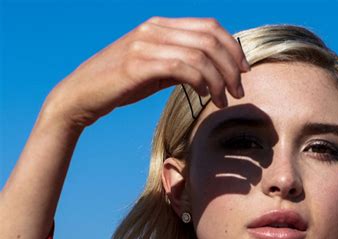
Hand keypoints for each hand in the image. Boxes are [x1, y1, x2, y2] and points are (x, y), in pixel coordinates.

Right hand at [44, 16, 248, 129]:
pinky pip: (182, 68)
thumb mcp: (152, 72)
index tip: (243, 72)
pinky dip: (201, 82)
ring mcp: (145, 44)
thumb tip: (205, 76)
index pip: (209, 26)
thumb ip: (177, 67)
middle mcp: (154, 29)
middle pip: (210, 38)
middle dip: (232, 66)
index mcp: (160, 26)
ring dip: (219, 80)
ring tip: (224, 100)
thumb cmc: (117, 86)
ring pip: (200, 54)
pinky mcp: (138, 65)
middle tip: (239, 91)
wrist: (81, 95)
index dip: (233, 48)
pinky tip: (204, 96)